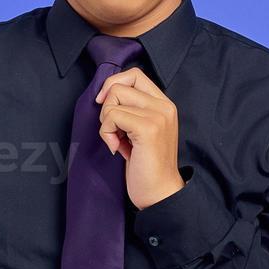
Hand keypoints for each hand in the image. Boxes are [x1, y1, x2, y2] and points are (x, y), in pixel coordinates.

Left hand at [94, 66, 183, 209]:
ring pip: (113, 99)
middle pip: (120, 84)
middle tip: (113, 130)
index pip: (135, 74)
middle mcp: (164, 106)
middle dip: (106, 106)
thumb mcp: (139, 130)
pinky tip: (116, 148)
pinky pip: (112, 116)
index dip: (113, 85)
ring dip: (106, 123)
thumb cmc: (146, 166)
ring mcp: (158, 116)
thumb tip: (105, 93)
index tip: (105, 104)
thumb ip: (130, 110)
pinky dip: (106, 132)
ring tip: (117, 141)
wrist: (159, 194)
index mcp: (164, 104)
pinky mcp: (148, 128)